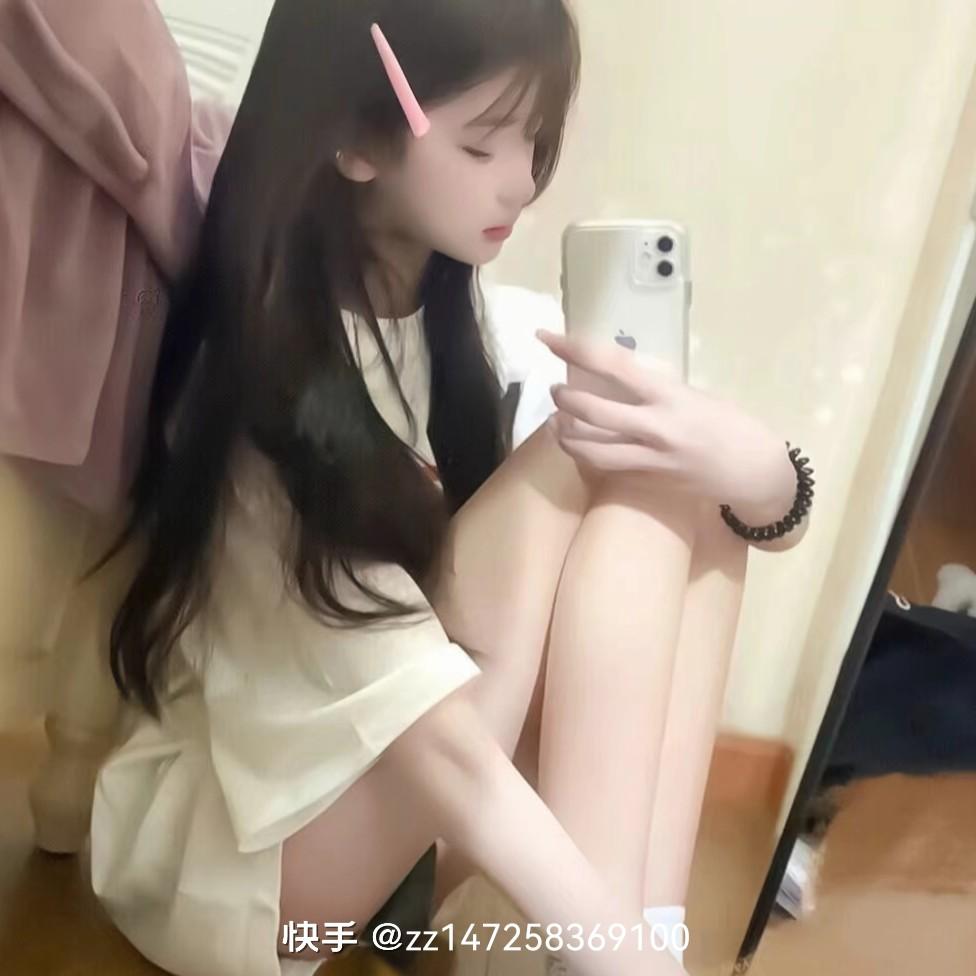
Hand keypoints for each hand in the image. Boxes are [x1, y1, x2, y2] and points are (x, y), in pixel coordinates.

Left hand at [536, 329, 796, 523]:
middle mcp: (656, 428)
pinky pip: (606, 466)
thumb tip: (619, 378)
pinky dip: (584, 454)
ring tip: (556, 421)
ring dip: (564, 434)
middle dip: (564, 399)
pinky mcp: (647, 481)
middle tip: (555, 390)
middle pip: (592, 413)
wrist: (753, 472)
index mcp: (670, 396)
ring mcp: (650, 459)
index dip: (574, 350)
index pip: (613, 365)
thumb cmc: (730, 425)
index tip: (548, 339)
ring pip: (590, 450)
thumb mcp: (695, 396)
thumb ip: (656, 389)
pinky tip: (577, 444)